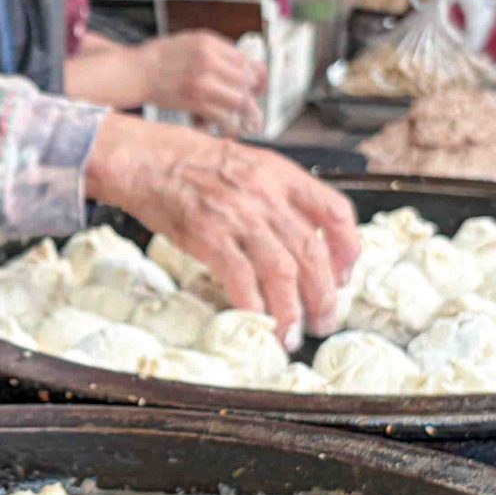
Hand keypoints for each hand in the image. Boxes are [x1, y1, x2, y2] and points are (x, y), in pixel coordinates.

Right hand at [86, 116, 359, 337]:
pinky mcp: (209, 236)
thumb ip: (279, 197)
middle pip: (312, 252)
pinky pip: (241, 278)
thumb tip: (303, 239)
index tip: (344, 275)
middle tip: (325, 320)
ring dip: (291, 311)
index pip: (335, 212)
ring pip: (282, 272)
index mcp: (282, 175)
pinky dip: (254, 306)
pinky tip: (258, 323)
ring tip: (292, 335)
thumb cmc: (195, 164)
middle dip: (324, 295)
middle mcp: (267, 196)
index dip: (347, 249)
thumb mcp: (250, 166)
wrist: (148, 159)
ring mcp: (238, 217)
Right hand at [139, 32, 267, 132]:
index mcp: (209, 42)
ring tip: (240, 113)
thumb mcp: (192, 41)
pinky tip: (224, 122)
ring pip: (239, 99)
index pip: (245, 60)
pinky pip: (223, 115)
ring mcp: (203, 82)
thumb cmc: (161, 57)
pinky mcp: (195, 102)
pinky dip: (227, 121)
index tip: (257, 83)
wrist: (136, 72)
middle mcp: (209, 60)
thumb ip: (218, 51)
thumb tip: (244, 66)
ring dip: (242, 109)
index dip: (256, 75)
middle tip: (249, 101)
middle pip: (246, 80)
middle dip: (250, 93)